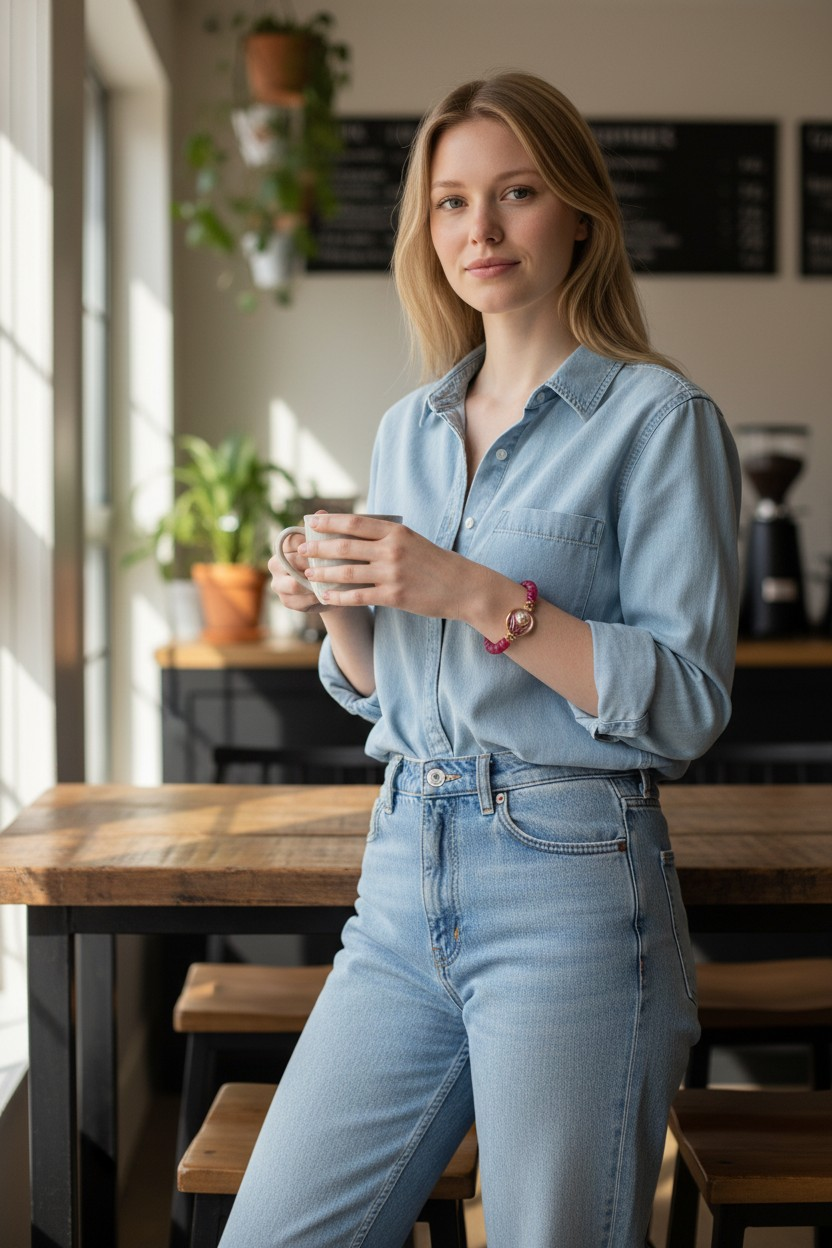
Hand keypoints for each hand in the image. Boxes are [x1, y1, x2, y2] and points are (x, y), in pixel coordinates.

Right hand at [268, 512, 328, 613]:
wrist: (335, 589)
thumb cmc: (331, 560)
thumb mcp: (330, 544)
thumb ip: (324, 528)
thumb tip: (320, 512)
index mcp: (284, 546)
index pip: (291, 541)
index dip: (309, 544)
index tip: (329, 547)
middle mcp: (275, 564)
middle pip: (291, 562)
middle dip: (312, 565)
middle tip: (334, 566)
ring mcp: (278, 584)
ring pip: (292, 584)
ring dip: (312, 584)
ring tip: (330, 582)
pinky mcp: (286, 601)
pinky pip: (298, 601)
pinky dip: (314, 598)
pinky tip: (327, 595)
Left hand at [299, 513, 470, 619]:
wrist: (464, 587)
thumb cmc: (437, 564)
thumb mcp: (412, 541)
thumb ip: (385, 537)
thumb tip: (353, 534)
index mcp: (396, 532)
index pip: (354, 523)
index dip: (329, 522)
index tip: (310, 522)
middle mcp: (391, 549)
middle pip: (344, 546)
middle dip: (317, 548)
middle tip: (299, 550)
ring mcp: (392, 573)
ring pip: (347, 572)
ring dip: (322, 573)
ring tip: (307, 573)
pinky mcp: (394, 596)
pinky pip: (358, 596)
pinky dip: (338, 597)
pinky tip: (325, 597)